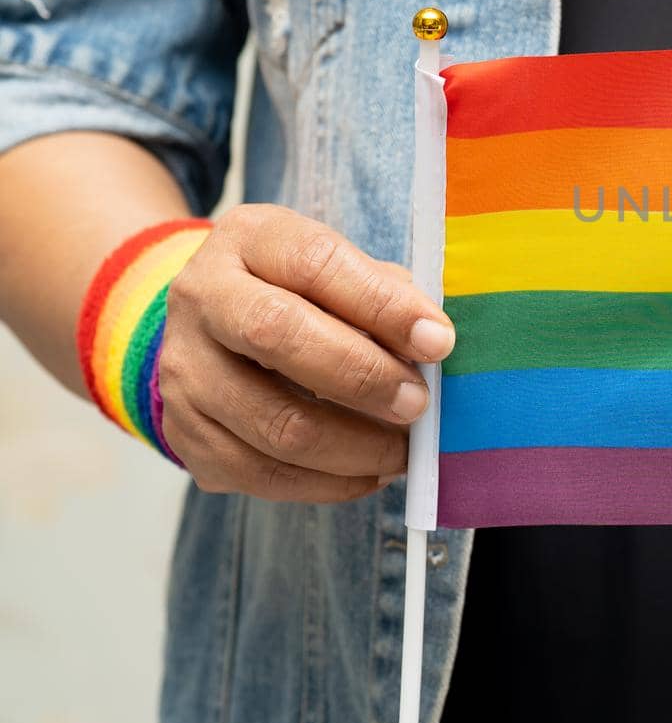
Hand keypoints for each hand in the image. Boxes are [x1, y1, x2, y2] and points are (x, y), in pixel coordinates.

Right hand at [158, 205, 453, 501]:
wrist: (211, 324)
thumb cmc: (298, 291)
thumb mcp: (336, 267)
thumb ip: (382, 294)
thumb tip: (430, 342)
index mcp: (250, 239)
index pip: (314, 263)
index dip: (382, 305)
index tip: (437, 342)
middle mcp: (202, 297)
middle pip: (277, 335)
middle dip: (362, 376)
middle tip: (418, 403)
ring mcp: (183, 369)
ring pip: (272, 422)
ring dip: (355, 446)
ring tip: (404, 449)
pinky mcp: (183, 432)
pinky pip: (260, 474)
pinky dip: (328, 483)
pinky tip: (370, 473)